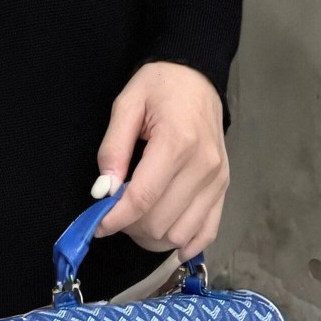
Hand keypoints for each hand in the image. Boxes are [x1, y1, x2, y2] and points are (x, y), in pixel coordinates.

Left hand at [90, 61, 228, 260]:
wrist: (198, 77)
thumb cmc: (159, 86)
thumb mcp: (127, 104)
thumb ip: (113, 148)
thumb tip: (103, 191)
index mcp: (176, 142)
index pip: (143, 197)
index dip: (116, 219)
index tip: (96, 226)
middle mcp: (202, 166)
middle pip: (161, 221)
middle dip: (130, 227)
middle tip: (115, 213)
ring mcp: (217, 180)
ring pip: (181, 234)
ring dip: (153, 236)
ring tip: (136, 218)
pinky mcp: (224, 187)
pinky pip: (208, 232)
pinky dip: (185, 243)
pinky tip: (167, 238)